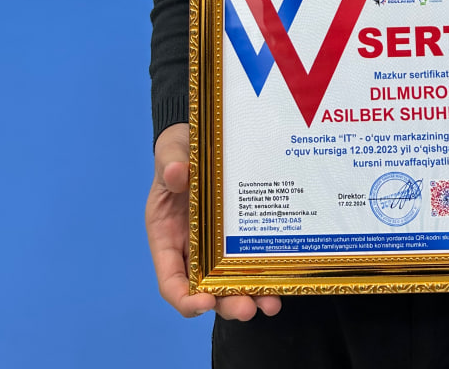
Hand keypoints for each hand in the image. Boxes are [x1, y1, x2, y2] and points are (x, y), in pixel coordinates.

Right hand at [146, 122, 282, 321]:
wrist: (203, 139)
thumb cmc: (179, 151)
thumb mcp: (171, 153)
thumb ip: (170, 164)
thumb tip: (176, 173)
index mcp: (167, 237)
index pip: (171, 280)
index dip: (184, 298)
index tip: (204, 303)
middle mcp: (192, 250)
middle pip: (205, 290)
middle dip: (226, 303)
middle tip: (247, 309)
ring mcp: (216, 247)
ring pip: (230, 283)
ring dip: (249, 297)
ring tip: (271, 304)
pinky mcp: (239, 237)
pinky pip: (249, 261)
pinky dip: (263, 275)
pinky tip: (281, 281)